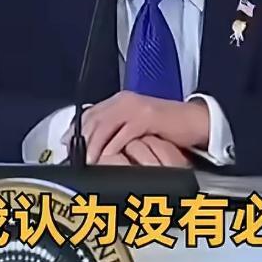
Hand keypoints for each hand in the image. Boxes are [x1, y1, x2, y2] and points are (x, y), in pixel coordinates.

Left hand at [61, 91, 209, 163]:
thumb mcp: (137, 124)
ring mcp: (136, 108)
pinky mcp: (147, 118)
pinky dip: (113, 147)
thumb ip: (118, 130)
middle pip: (94, 119)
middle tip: (74, 156)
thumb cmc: (167, 126)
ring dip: (94, 145)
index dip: (76, 129)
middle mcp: (125, 101)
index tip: (67, 144)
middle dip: (81, 139)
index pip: (91, 113)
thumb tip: (96, 146)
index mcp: (120, 101)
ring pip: (105, 126)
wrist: (194, 121)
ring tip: (88, 161)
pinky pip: (124, 134)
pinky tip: (108, 158)